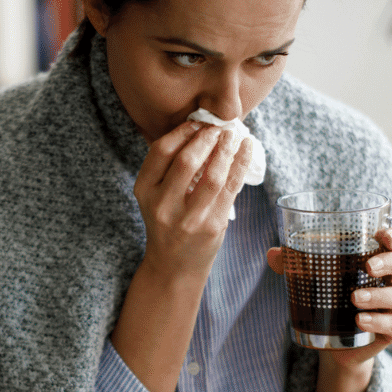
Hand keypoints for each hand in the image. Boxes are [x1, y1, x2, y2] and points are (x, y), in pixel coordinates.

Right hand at [134, 121, 251, 284]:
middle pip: (187, 161)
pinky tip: (247, 148)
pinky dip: (241, 164)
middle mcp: (163, 206)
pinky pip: (231, 188)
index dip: (182, 132)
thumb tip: (199, 128)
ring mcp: (189, 219)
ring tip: (233, 135)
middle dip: (207, 138)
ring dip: (226, 149)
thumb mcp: (155, 197)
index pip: (161, 152)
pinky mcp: (212, 226)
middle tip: (218, 128)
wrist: (174, 267)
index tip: (197, 124)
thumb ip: (169, 168)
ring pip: (213, 175)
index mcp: (144, 192)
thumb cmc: (168, 224)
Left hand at [266, 227, 391, 370]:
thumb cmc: (328, 299)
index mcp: (377, 260)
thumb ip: (293, 265)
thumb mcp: (310, 280)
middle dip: (391, 262)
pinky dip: (381, 322)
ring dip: (379, 295)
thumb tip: (273, 254)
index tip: (383, 237)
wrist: (333, 343)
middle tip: (367, 266)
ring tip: (355, 298)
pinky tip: (361, 320)